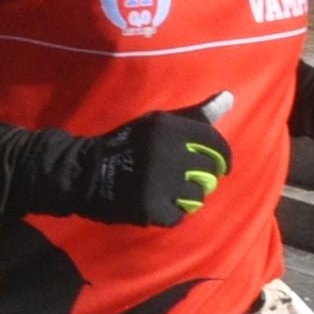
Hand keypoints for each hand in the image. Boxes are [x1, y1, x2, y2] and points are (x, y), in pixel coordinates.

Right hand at [75, 93, 232, 228]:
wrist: (83, 172)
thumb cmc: (126, 144)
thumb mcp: (157, 123)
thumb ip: (195, 115)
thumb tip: (230, 96)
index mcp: (168, 128)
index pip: (214, 142)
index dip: (223, 156)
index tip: (221, 166)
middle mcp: (167, 153)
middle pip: (209, 172)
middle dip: (201, 177)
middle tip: (184, 179)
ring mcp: (160, 183)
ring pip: (197, 196)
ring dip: (185, 197)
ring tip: (168, 191)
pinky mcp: (151, 208)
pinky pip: (177, 216)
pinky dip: (168, 214)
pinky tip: (154, 204)